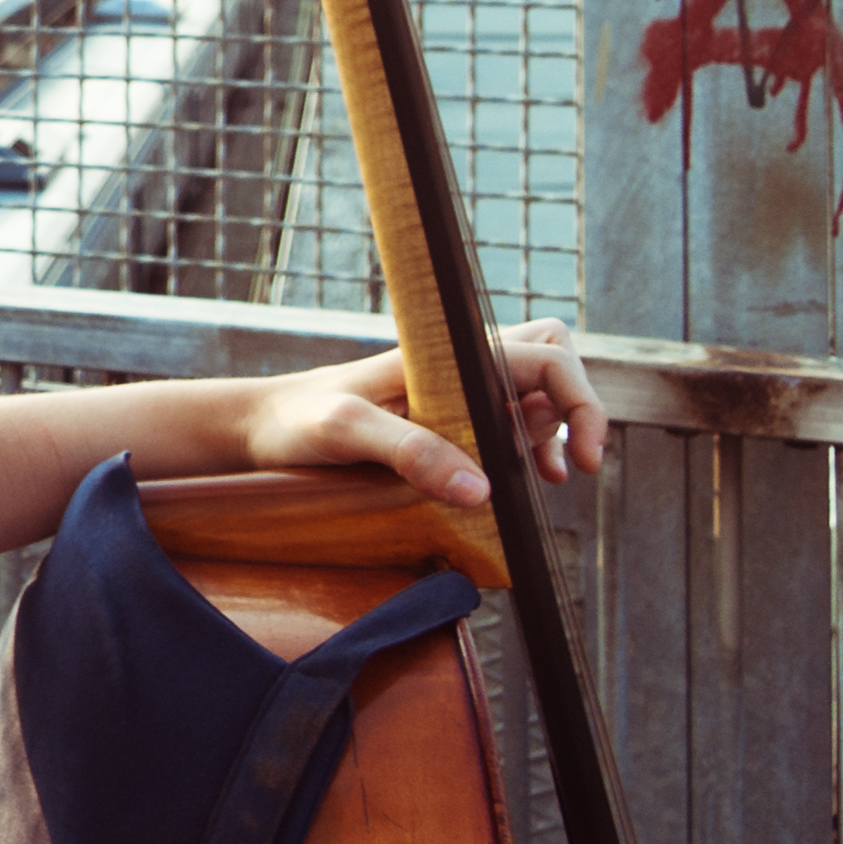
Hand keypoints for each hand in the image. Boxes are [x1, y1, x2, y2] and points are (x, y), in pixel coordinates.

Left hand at [236, 318, 607, 509]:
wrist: (259, 429)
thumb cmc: (296, 420)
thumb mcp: (345, 432)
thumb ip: (409, 452)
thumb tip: (482, 490)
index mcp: (444, 356)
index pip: (545, 353)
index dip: (581, 399)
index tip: (583, 457)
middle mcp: (457, 369)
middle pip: (552, 364)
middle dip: (576, 410)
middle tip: (565, 468)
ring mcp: (454, 395)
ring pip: (536, 396)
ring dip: (553, 435)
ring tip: (544, 478)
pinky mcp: (444, 423)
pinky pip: (510, 424)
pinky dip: (532, 449)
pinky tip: (529, 479)